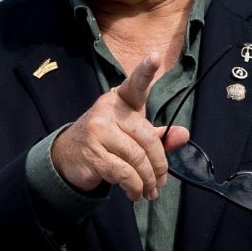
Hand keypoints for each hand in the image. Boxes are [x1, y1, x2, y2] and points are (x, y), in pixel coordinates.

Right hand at [50, 54, 191, 199]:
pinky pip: (123, 173)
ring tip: (150, 191)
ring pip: (136, 158)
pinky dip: (134, 187)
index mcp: (120, 100)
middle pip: (146, 138)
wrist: (67, 156)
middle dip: (159, 164)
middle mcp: (107, 111)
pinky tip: (135, 193)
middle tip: (162, 181)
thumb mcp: (133, 134)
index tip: (156, 57)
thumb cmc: (107, 140)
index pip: (135, 85)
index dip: (145, 71)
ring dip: (147, 180)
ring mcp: (98, 131)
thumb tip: (184, 135)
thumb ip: (159, 135)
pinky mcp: (93, 153)